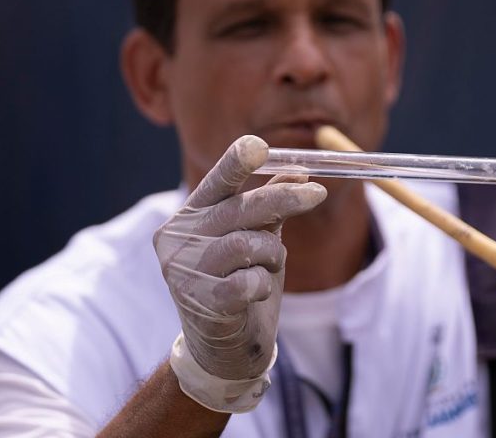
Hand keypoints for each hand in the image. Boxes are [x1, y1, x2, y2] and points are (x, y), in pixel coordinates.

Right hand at [155, 135, 325, 411]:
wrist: (223, 347)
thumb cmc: (240, 282)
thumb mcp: (256, 237)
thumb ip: (270, 204)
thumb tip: (298, 170)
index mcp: (189, 216)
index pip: (214, 181)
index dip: (235, 162)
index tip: (260, 147)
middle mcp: (178, 239)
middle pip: (240, 208)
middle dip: (284, 198)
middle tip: (318, 193)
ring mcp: (184, 272)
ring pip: (247, 244)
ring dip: (271, 254)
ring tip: (270, 266)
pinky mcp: (201, 303)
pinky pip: (248, 281)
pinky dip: (263, 283)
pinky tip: (256, 291)